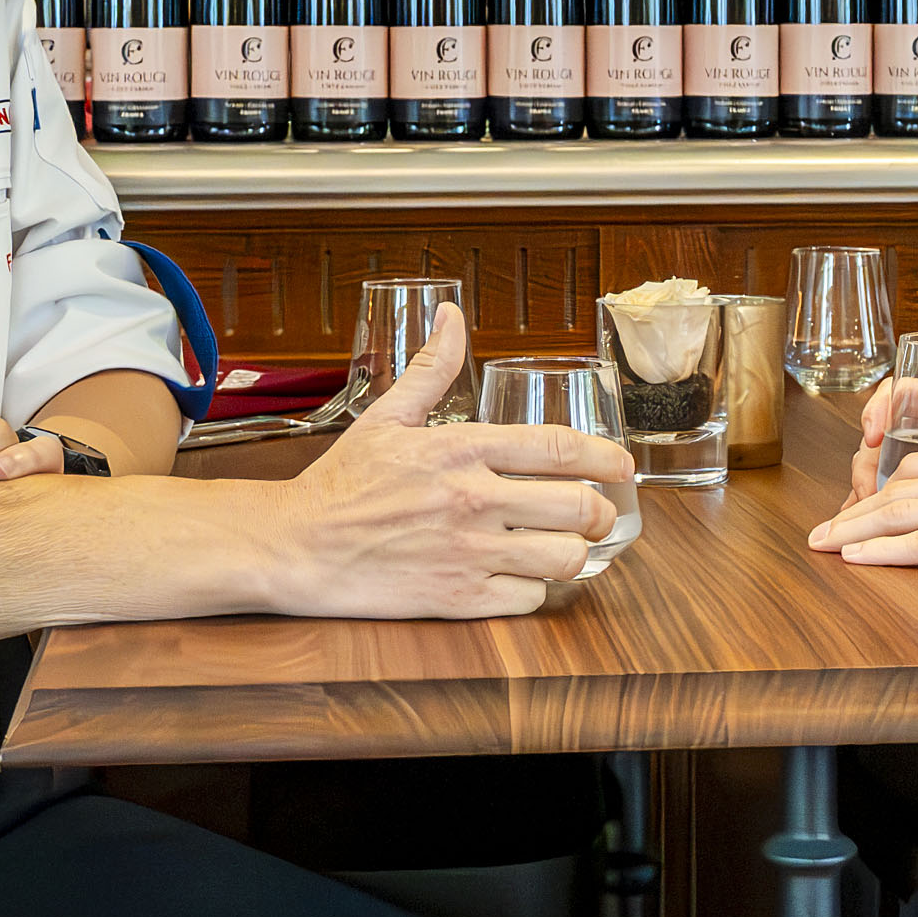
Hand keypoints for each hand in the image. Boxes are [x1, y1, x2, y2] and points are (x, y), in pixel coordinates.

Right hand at [263, 304, 633, 618]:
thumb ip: (430, 368)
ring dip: (575, 554)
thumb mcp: (386, 416)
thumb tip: (452, 317)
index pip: (559, 448)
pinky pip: (528, 599)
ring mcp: (468, 553)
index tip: (622, 466)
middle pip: (578, 508)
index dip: (606, 458)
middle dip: (602, 512)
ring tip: (567, 548)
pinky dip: (533, 590)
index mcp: (461, 448)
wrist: (295, 545)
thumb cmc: (341, 483)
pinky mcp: (457, 600)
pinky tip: (522, 577)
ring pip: (564, 558)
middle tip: (597, 514)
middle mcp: (473, 500)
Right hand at [845, 379, 917, 505]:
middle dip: (866, 462)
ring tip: (861, 513)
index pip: (907, 390)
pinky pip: (892, 480)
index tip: (876, 434)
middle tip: (864, 492)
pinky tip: (868, 524)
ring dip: (866, 485)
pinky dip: (877, 499)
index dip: (881, 407)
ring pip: (881, 458)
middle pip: (883, 431)